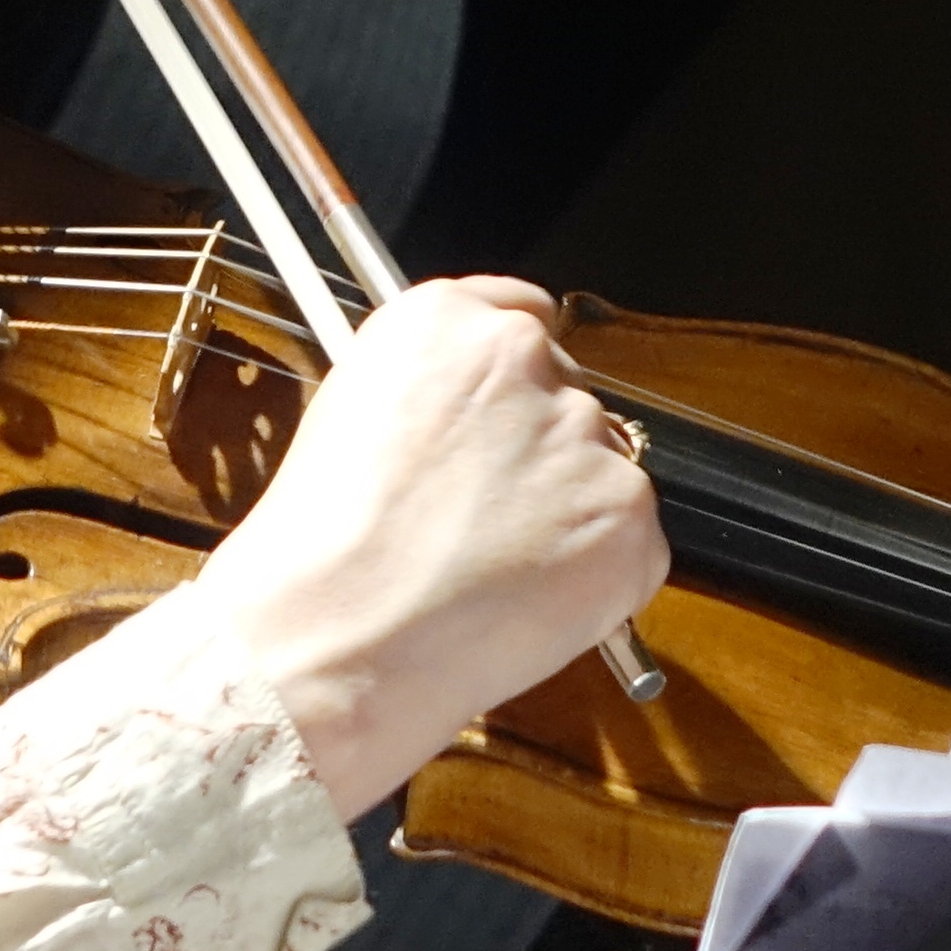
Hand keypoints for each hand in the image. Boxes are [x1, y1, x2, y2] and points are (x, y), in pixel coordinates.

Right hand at [194, 279, 667, 819]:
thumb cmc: (320, 552)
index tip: (510, 415)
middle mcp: (524, 356)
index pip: (522, 315)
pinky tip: (525, 605)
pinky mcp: (628, 512)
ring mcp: (585, 432)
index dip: (516, 380)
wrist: (337, 636)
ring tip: (490, 576)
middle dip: (541, 455)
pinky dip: (597, 579)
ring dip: (570, 515)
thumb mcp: (348, 419)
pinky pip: (630, 543)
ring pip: (599, 472)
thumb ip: (429, 392)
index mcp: (446, 321)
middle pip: (565, 397)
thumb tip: (473, 420)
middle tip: (486, 523)